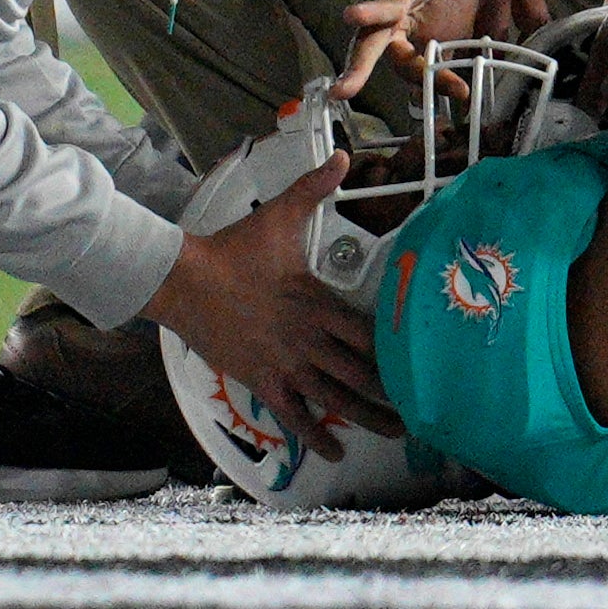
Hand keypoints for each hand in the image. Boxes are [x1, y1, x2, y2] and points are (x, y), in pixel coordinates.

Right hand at [143, 154, 401, 457]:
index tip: (422, 362)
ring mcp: (286, 365)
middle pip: (360, 374)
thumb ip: (315, 189)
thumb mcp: (281, 218)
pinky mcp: (262, 381)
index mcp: (319, 304)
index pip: (369, 333)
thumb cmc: (235, 251)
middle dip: (392, 393)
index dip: (396, 350)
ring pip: (335, 399)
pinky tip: (335, 452)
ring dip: (367, 418)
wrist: (185, 280)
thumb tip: (341, 156)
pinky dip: (316, 435)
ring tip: (395, 433)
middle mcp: (309, 340)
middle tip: (422, 410)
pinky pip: (295, 414)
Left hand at [337, 0, 488, 93]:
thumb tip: (510, 58)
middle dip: (357, 68)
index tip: (462, 93)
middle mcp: (404, 10)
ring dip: (370, 14)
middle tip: (341, 93)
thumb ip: (498, 34)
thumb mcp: (492, 13)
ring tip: (352, 15)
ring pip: (386, 7)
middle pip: (376, 45)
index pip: (415, 67)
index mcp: (417, 29)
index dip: (436, 83)